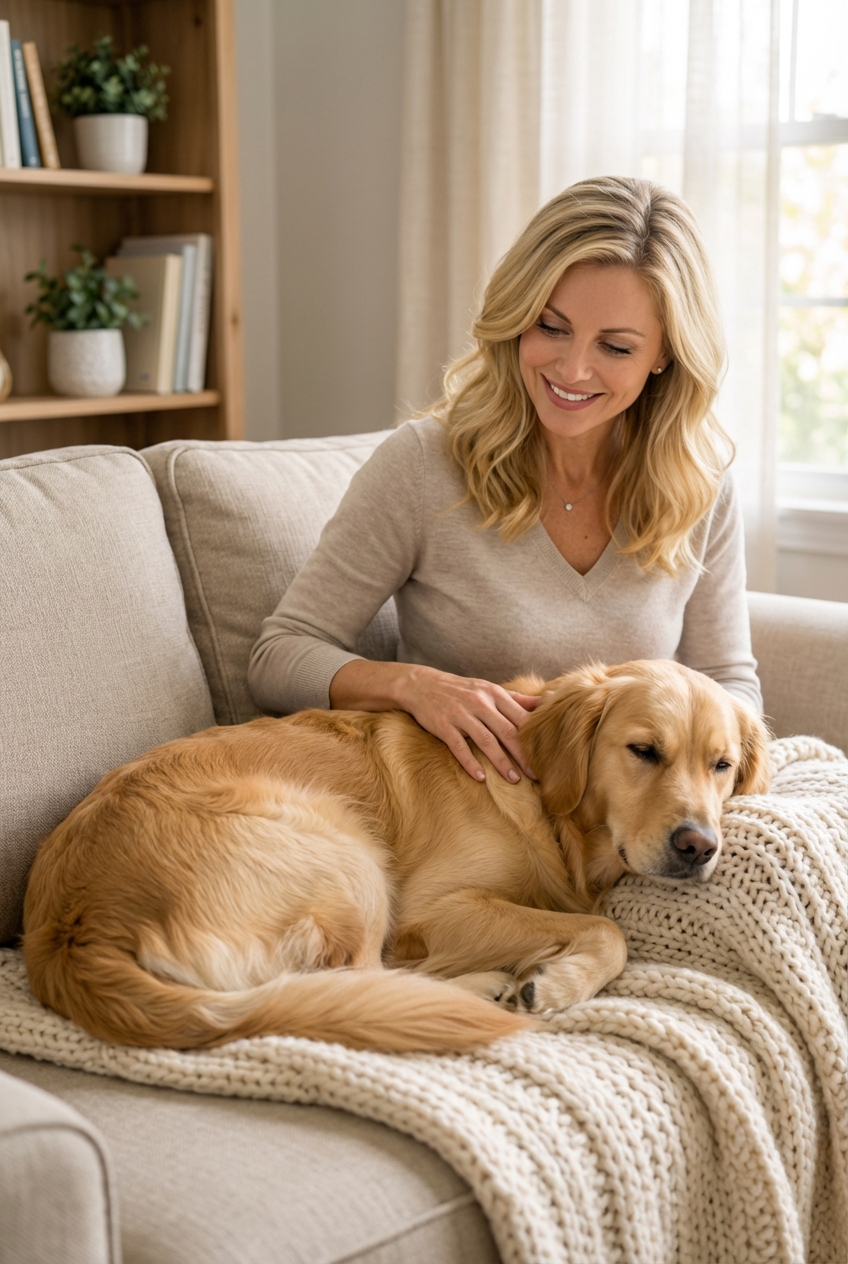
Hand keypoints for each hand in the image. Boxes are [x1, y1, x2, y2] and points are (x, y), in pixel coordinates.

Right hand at [397, 665, 539, 782]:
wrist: (420, 684)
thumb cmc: (461, 689)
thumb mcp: (488, 688)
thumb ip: (515, 699)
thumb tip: (544, 703)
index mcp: (494, 694)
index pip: (520, 718)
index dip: (534, 738)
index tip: (546, 756)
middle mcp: (479, 703)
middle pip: (507, 731)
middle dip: (523, 754)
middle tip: (537, 774)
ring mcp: (461, 715)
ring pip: (486, 740)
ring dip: (501, 762)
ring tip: (514, 779)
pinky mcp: (444, 726)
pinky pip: (459, 747)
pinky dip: (470, 762)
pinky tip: (480, 777)